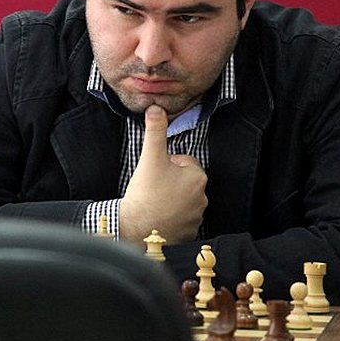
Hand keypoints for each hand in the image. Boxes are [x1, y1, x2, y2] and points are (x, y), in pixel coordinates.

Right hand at [119, 104, 207, 243]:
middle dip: (169, 181)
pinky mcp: (189, 232)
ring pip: (182, 199)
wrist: (137, 229)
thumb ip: (155, 131)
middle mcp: (202, 197)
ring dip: (170, 198)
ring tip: (154, 202)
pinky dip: (171, 217)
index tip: (154, 173)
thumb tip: (156, 108)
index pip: (183, 161)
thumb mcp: (150, 157)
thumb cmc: (145, 194)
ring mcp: (196, 216)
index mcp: (197, 176)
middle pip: (183, 180)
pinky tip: (158, 216)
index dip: (166, 164)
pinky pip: (181, 218)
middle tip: (152, 186)